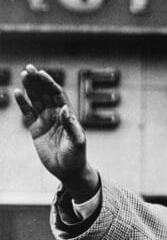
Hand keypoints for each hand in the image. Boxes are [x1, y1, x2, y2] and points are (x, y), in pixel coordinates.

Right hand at [14, 64, 97, 200]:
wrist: (68, 170)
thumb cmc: (77, 156)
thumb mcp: (77, 141)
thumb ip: (71, 125)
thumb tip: (63, 109)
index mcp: (68, 114)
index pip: (57, 94)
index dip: (49, 83)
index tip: (42, 73)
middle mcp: (56, 114)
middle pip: (45, 93)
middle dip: (38, 81)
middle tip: (29, 68)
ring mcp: (45, 121)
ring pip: (36, 100)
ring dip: (29, 88)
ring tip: (23, 75)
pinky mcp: (36, 129)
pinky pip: (28, 113)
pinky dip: (22, 103)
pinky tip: (17, 92)